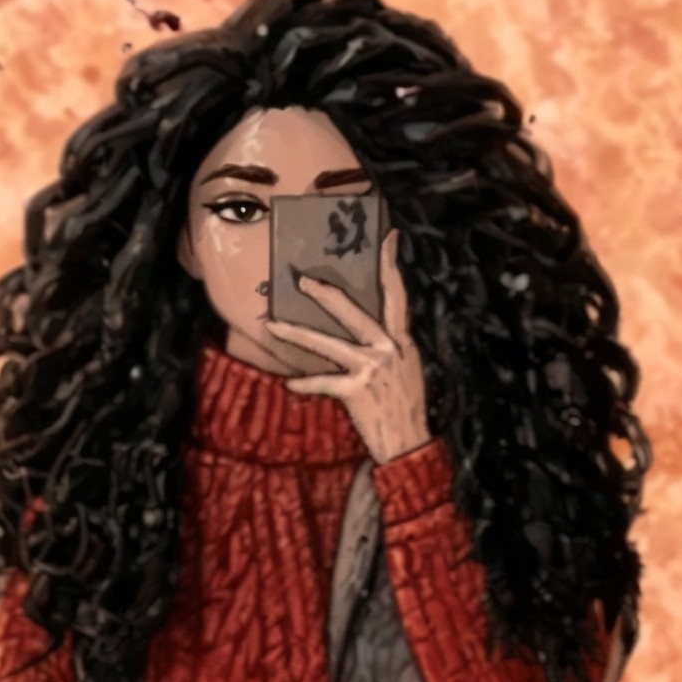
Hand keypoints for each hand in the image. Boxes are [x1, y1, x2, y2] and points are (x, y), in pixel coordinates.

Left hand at [268, 228, 431, 465]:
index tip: (388, 237)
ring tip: (272, 325)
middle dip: (326, 295)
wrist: (409, 444)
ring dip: (297, 334)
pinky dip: (306, 384)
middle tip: (302, 280)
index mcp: (401, 341)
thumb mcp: (406, 369)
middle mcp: (388, 349)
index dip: (391, 265)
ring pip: (329, 345)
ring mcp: (371, 369)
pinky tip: (290, 384)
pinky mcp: (357, 392)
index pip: (397, 295)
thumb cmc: (405, 406)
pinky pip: (324, 384)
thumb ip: (390, 345)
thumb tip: (367, 327)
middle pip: (354, 312)